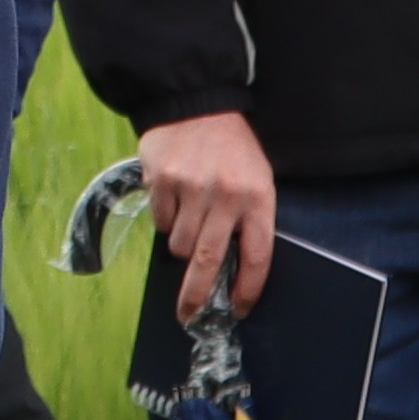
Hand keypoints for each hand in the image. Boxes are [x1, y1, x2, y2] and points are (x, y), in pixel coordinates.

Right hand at [138, 109, 276, 321]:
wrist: (196, 104)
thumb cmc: (232, 148)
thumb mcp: (256, 178)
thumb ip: (247, 219)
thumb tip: (227, 268)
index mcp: (257, 197)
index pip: (257, 256)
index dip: (247, 288)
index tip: (238, 308)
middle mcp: (225, 195)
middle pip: (208, 261)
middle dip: (196, 295)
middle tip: (189, 315)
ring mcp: (191, 189)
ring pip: (180, 244)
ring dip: (182, 241)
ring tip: (190, 214)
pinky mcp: (162, 182)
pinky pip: (160, 223)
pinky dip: (166, 219)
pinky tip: (175, 196)